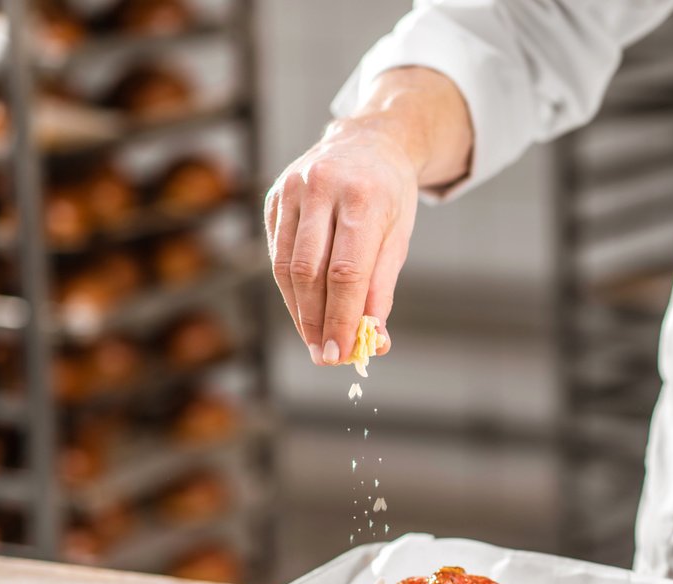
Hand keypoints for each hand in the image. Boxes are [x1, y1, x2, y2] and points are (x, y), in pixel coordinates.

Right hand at [263, 67, 472, 364]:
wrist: (369, 140)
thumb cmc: (390, 195)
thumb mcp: (398, 236)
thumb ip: (381, 287)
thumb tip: (372, 340)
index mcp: (362, 198)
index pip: (346, 272)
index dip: (341, 317)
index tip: (340, 353)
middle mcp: (322, 188)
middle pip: (310, 271)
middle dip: (316, 320)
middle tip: (324, 356)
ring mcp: (292, 189)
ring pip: (286, 264)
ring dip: (298, 310)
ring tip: (314, 340)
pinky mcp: (275, 196)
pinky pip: (276, 251)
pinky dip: (288, 286)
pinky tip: (302, 309)